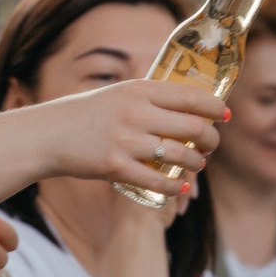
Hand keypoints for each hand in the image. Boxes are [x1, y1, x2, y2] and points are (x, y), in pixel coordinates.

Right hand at [45, 78, 224, 194]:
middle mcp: (135, 113)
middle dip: (210, 140)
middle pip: (193, 127)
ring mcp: (126, 141)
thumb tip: (190, 104)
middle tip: (212, 145)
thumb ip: (151, 98)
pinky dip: (174, 186)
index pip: (190, 96)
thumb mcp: (120, 94)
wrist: (50, 134)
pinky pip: (157, 181)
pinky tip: (180, 186)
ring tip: (199, 165)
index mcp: (139, 90)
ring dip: (196, 163)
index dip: (214, 107)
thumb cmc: (89, 114)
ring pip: (180, 156)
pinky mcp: (116, 167)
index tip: (225, 115)